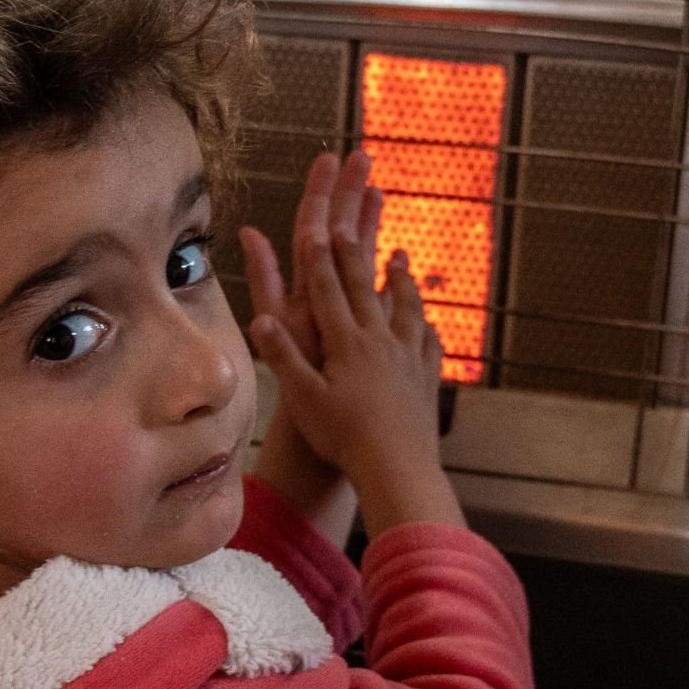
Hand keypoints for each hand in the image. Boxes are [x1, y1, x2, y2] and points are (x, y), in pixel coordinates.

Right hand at [249, 174, 457, 531]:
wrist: (398, 469)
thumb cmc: (344, 439)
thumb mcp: (305, 400)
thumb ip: (284, 357)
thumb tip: (261, 319)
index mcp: (346, 344)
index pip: (328, 291)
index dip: (320, 256)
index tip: (318, 224)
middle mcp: (380, 342)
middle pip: (364, 288)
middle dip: (354, 251)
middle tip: (352, 219)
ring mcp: (408, 357)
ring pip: (404, 307)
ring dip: (398, 277)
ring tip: (398, 255)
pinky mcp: (427, 378)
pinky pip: (427, 341)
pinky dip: (424, 323)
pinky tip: (426, 321)